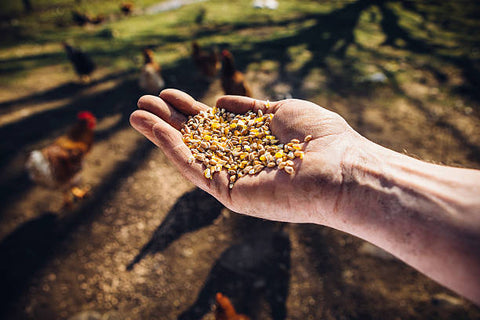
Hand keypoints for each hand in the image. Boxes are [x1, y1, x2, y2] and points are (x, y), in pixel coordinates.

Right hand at [130, 89, 362, 224]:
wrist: (341, 167)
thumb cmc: (320, 137)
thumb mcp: (280, 112)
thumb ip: (248, 109)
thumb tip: (218, 102)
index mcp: (251, 142)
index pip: (213, 125)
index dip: (189, 109)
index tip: (169, 94)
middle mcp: (239, 161)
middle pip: (196, 139)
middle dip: (169, 121)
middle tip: (142, 102)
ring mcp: (233, 178)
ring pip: (189, 155)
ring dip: (161, 135)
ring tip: (136, 113)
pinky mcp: (230, 193)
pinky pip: (196, 169)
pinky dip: (174, 150)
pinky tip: (156, 130)